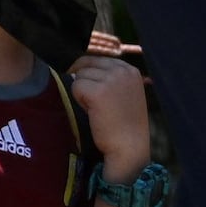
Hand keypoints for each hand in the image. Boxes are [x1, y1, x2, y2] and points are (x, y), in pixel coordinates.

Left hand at [67, 36, 154, 177]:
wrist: (130, 147)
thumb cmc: (123, 124)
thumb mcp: (124, 92)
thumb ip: (109, 77)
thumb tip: (77, 65)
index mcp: (130, 70)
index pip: (97, 59)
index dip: (92, 76)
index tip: (102, 96)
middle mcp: (122, 70)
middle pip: (86, 64)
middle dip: (86, 83)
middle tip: (99, 105)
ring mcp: (111, 79)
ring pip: (79, 76)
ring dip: (83, 93)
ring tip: (99, 109)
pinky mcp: (98, 92)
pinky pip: (75, 87)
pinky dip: (80, 100)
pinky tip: (94, 112)